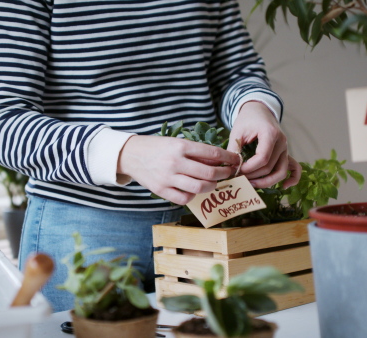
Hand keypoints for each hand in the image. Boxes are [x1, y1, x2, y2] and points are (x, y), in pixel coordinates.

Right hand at [117, 135, 240, 204]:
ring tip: (213, 183)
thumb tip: (219, 160)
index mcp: (180, 146)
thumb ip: (196, 152)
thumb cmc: (158, 147)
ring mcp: (167, 178)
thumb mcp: (177, 142)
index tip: (235, 160)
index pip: (212, 153)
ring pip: (198, 188)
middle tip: (227, 173)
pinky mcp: (161, 190)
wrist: (131, 154)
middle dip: (223, 174)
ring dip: (211, 187)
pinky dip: (193, 196)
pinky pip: (184, 198)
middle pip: (208, 173)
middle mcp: (175, 162)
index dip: (228, 158)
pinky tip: (194, 190)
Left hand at [227, 101, 301, 188]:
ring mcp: (286, 149)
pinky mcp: (286, 153)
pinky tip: (284, 187)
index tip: (236, 170)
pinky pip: (295, 168)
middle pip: (270, 167)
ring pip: (281, 171)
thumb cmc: (247, 120)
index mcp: (270, 134)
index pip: (262, 158)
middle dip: (253, 175)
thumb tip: (230, 168)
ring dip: (266, 182)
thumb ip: (234, 149)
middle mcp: (282, 142)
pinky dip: (292, 179)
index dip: (249, 168)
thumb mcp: (237, 131)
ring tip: (251, 184)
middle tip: (238, 177)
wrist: (259, 111)